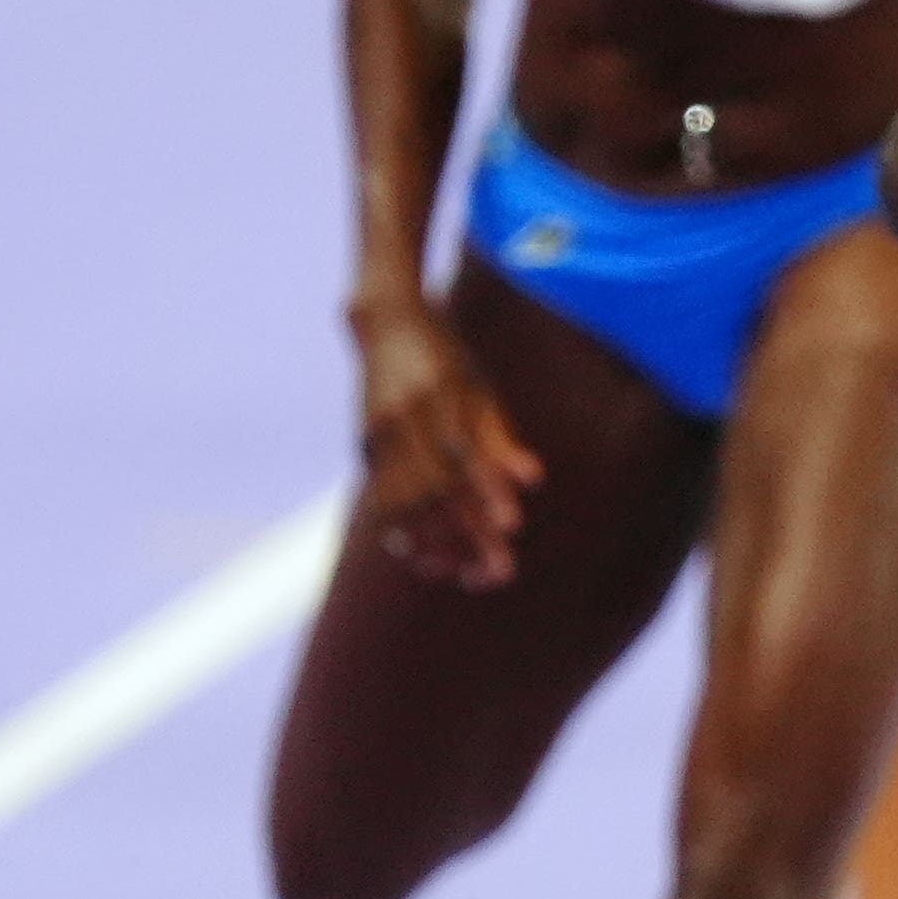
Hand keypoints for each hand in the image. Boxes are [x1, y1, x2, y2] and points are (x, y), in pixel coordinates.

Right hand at [351, 297, 541, 589]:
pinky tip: (421, 557)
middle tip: (500, 573)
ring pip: (405, 500)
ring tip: (466, 576)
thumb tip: (533, 482)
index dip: (489, 492)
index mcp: (443, 396)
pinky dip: (401, 530)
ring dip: (435, 544)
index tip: (513, 528)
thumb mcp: (480, 384)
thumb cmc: (445, 355)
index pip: (468, 454)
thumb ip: (501, 436)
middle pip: (439, 487)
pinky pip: (381, 497)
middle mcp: (407, 417)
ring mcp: (380, 432)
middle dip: (469, 534)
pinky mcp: (364, 445)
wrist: (384, 323)